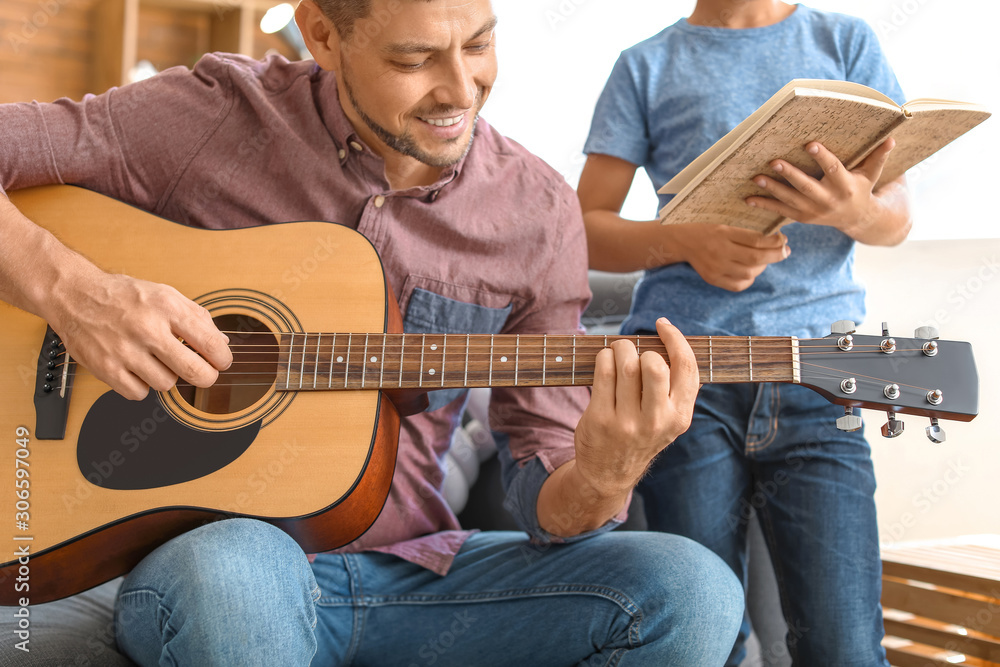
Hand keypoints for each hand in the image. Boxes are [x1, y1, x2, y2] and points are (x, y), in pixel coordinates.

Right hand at [50, 271, 232, 400]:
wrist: (74, 295)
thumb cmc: (124, 296)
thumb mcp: (166, 295)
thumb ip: (197, 318)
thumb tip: (222, 344)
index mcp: (167, 308)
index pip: (211, 344)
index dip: (222, 359)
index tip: (220, 362)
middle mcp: (147, 329)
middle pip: (196, 372)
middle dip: (206, 377)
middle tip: (202, 373)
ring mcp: (126, 351)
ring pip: (167, 385)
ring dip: (167, 376)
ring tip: (156, 361)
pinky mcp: (106, 369)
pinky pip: (139, 394)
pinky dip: (141, 386)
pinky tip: (137, 369)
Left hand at [573, 317, 698, 498]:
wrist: (609, 474)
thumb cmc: (640, 435)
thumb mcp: (668, 420)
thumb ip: (675, 388)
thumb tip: (672, 341)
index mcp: (680, 416)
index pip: (687, 367)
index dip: (676, 339)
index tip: (663, 325)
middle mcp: (656, 421)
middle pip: (655, 364)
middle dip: (642, 348)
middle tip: (633, 351)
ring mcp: (627, 422)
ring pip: (626, 364)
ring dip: (620, 348)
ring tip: (617, 352)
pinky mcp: (601, 419)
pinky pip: (603, 372)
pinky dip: (603, 357)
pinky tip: (605, 361)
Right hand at [667, 223, 789, 290]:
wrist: (682, 241)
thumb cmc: (707, 228)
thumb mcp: (725, 223)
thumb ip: (746, 231)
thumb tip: (775, 238)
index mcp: (723, 233)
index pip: (756, 240)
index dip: (775, 241)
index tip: (783, 239)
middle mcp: (719, 252)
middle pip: (756, 258)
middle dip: (776, 255)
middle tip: (785, 252)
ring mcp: (715, 268)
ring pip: (750, 273)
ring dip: (763, 266)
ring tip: (766, 259)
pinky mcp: (713, 279)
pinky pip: (739, 285)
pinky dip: (750, 278)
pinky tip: (751, 270)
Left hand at [745, 138, 895, 236]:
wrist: (857, 219)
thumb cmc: (862, 188)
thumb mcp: (872, 174)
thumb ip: (878, 157)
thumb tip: (891, 137)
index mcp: (845, 187)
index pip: (833, 170)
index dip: (822, 157)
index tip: (810, 144)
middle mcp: (828, 200)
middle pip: (806, 187)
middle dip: (790, 175)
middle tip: (774, 162)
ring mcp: (813, 211)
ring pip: (790, 200)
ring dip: (771, 190)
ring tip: (756, 178)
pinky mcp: (802, 217)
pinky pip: (780, 211)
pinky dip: (764, 205)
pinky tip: (748, 198)